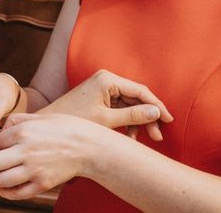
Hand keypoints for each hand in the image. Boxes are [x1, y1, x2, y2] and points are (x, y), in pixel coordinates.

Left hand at [0, 113, 104, 199]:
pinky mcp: (42, 184)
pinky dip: (4, 192)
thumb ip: (16, 121)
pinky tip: (3, 186)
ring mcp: (34, 170)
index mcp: (23, 132)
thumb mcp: (39, 117)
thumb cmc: (64, 128)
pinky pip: (16, 194)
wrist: (88, 146)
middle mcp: (26, 151)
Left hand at [41, 69, 172, 139]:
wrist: (50, 125)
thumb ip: (133, 116)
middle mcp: (105, 79)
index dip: (157, 106)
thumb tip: (157, 112)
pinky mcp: (98, 97)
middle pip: (136, 97)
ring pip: (129, 104)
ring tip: (143, 140)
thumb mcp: (107, 121)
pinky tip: (129, 137)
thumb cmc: (75, 121)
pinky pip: (119, 108)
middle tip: (157, 136)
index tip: (169, 120)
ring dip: (137, 122)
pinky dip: (125, 122)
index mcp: (107, 79)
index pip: (140, 90)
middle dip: (147, 117)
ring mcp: (102, 88)